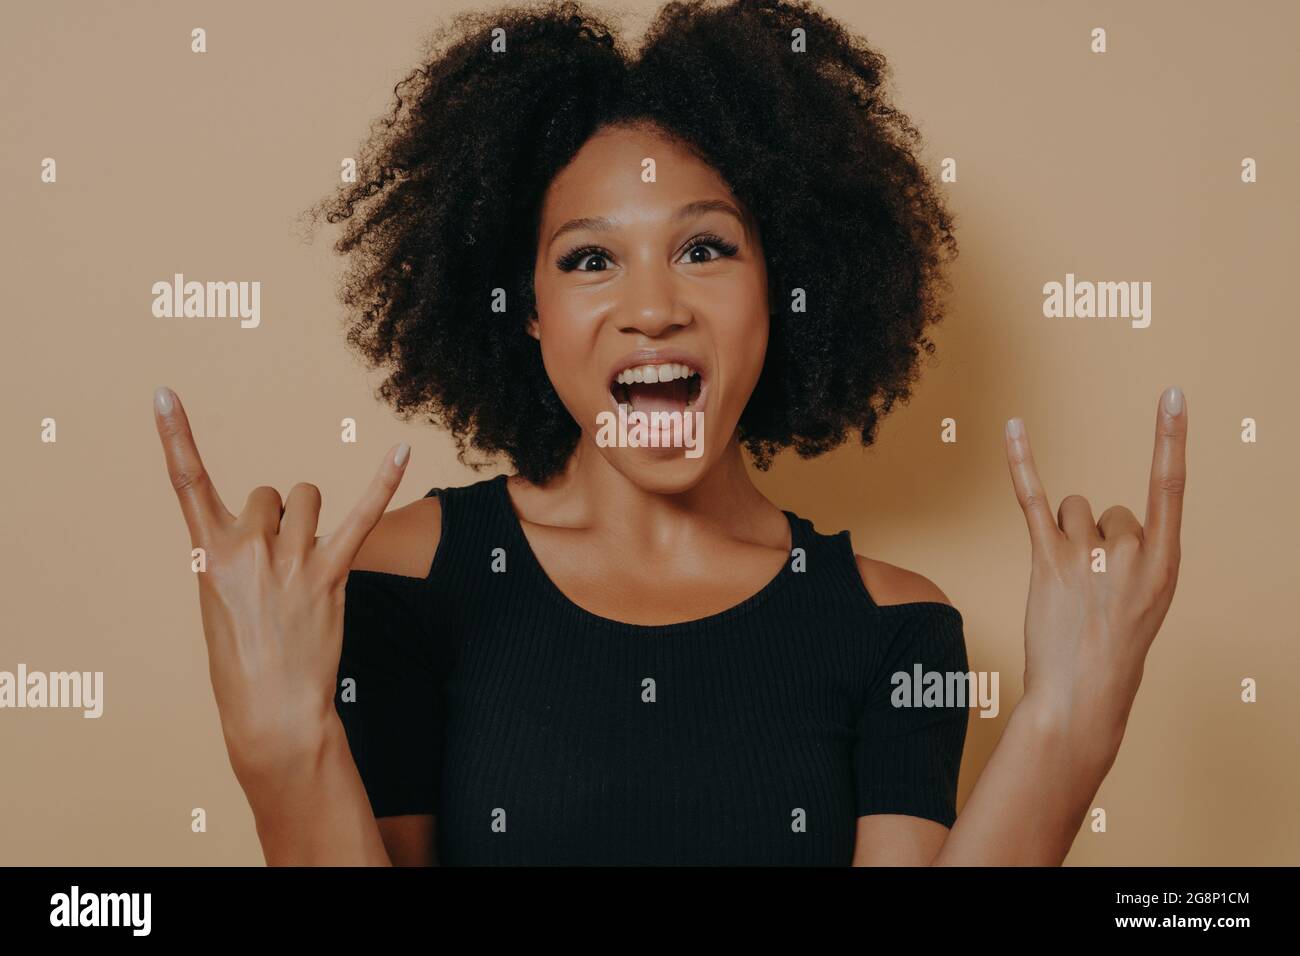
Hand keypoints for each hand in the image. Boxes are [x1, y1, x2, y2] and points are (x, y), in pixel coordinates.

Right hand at [152, 386, 410, 781]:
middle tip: (275, 572)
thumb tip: (274, 520)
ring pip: (307, 497)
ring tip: (305, 564)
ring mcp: (293, 558)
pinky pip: (363, 515)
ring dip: (310, 520)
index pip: (186, 482)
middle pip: (269, 493)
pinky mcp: (332, 572)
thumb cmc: (242, 656)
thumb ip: (238, 551)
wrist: (272, 708)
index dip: (175, 434)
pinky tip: (402, 449)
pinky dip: (383, 481)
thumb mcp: (219, 599)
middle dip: (275, 519)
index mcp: (208, 552)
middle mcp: (248, 547)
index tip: (165, 392)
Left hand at [1003, 387, 1185, 765]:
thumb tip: (1101, 524)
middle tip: (1090, 591)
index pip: (1170, 487)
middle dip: (1094, 541)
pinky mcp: (1047, 559)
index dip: (1170, 438)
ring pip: (1072, 510)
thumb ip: (1135, 557)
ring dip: (1064, 537)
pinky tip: (1014, 428)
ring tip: (1066, 585)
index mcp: (1165, 562)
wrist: (1083, 693)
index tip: (1171, 396)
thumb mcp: (1146, 602)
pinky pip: (1033, 498)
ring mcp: (1087, 554)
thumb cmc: (1112, 649)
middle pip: (1105, 510)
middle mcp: (1130, 551)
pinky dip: (1021, 461)